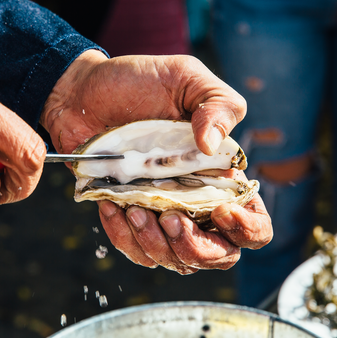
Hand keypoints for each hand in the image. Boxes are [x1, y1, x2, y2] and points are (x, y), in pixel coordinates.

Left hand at [40, 51, 272, 272]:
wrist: (82, 91)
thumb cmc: (139, 82)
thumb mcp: (186, 77)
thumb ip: (218, 104)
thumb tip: (212, 146)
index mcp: (220, 173)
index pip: (254, 222)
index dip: (246, 228)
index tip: (220, 211)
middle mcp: (195, 201)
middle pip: (218, 255)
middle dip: (198, 248)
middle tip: (171, 219)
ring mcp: (161, 213)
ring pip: (175, 260)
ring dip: (156, 244)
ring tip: (135, 208)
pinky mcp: (127, 217)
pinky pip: (134, 249)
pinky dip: (123, 235)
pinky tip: (111, 204)